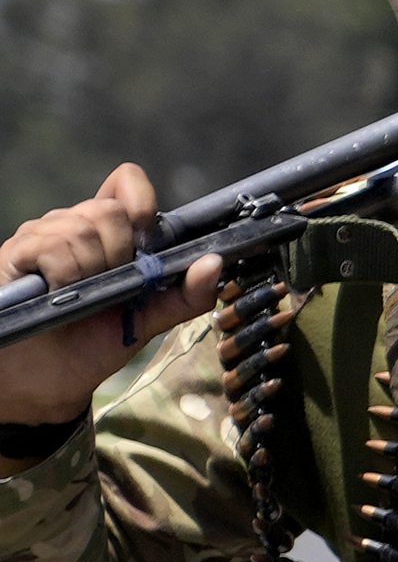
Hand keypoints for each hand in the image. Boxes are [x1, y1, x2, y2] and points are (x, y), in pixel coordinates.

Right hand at [0, 165, 219, 433]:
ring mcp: (41, 235)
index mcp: (108, 233)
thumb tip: (215, 262)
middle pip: (110, 210)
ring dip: (91, 269)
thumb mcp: (149, 320)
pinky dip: (64, 274)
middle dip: (121, 253)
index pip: (125, 182)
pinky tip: (57, 293)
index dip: (141, 199)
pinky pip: (51, 246)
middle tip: (108, 287)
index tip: (147, 233)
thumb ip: (186, 294)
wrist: (47, 379)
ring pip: (81, 228)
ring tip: (79, 296)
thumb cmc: (94, 343)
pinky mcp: (15, 252)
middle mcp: (73, 225)